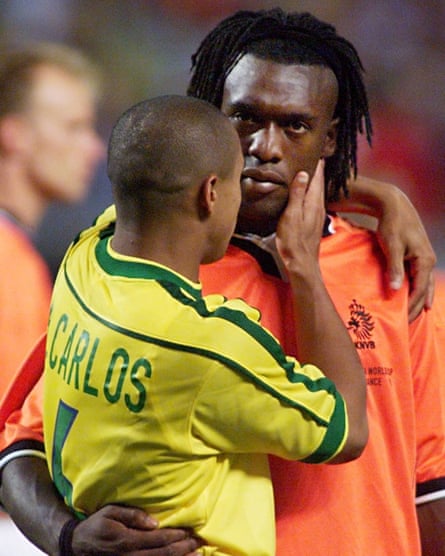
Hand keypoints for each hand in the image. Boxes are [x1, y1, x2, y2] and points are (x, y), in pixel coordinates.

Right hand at [71, 505, 201, 555]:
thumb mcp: (111, 512)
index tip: (190, 532)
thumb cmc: (97, 524)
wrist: (77, 545)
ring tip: (196, 554)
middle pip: (162, 555)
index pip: (157, 539)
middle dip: (183, 549)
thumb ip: (133, 515)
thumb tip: (154, 521)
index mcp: (127, 540)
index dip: (176, 536)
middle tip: (199, 543)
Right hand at [276, 160, 324, 273]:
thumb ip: (297, 194)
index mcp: (313, 202)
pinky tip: (302, 194)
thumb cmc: (294, 241)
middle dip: (316, 170)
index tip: (315, 151)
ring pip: (316, 192)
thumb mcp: (292, 215)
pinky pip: (312, 201)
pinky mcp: (312, 222)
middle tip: (310, 157)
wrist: (301, 263)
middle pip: (318, 183)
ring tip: (306, 171)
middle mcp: (318, 206)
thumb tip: (303, 173)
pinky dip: (309, 193)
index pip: (318, 177)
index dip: (317, 164)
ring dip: (312, 182)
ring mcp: (316, 215)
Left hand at [374, 187, 435, 320]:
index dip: (411, 307)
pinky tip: (416, 300)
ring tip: (411, 317)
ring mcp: (424, 259)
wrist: (394, 206)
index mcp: (424, 260)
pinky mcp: (418, 256)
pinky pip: (419, 279)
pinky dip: (417, 291)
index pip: (419, 291)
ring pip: (423, 286)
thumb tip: (396, 290)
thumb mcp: (391, 246)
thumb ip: (394, 268)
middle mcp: (428, 261)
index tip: (402, 321)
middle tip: (405, 324)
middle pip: (423, 291)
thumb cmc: (392, 225)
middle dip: (415, 308)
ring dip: (418, 301)